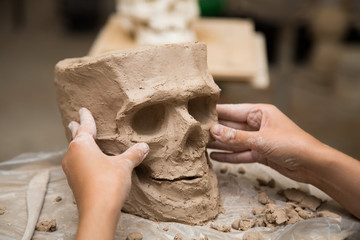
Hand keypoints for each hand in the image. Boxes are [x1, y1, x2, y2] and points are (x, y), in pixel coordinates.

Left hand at [62, 108, 148, 239]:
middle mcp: (72, 156)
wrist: (98, 211)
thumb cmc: (108, 183)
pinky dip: (83, 160)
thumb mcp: (124, 165)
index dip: (86, 117)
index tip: (83, 110)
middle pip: (75, 139)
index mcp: (81, 146)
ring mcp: (70, 171)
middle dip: (76, 130)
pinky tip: (89, 164)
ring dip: (79, 146)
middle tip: (74, 122)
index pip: (84, 127)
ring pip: (75, 153)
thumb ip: (133, 154)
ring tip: (84, 143)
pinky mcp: (74, 183)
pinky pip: (77, 165)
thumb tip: (144, 147)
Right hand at [208, 104, 323, 182]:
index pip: (232, 110)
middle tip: (195, 132)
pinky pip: (241, 153)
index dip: (216, 112)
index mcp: (260, 112)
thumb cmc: (292, 144)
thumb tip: (214, 131)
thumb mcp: (261, 140)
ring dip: (220, 144)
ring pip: (234, 141)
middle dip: (215, 130)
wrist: (313, 165)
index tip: (199, 113)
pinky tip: (215, 156)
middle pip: (231, 126)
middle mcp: (257, 124)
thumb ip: (236, 138)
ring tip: (201, 145)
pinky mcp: (260, 153)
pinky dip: (229, 155)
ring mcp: (259, 139)